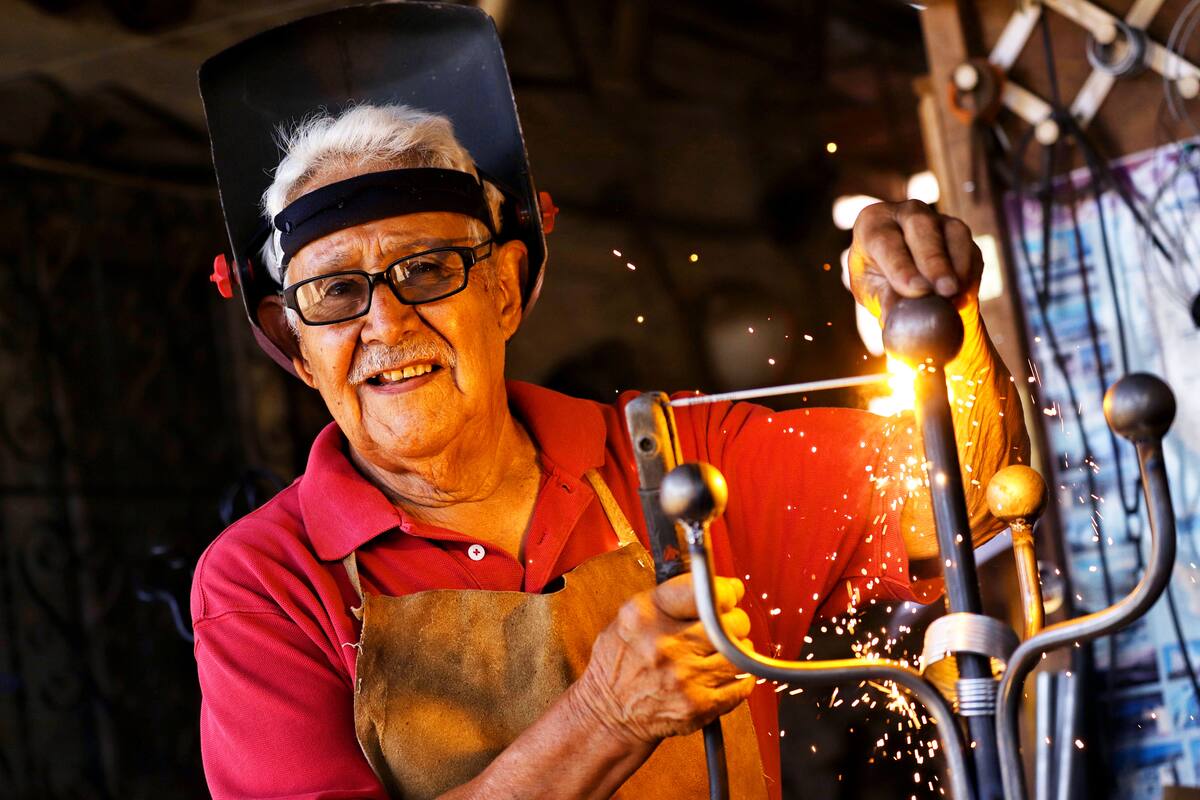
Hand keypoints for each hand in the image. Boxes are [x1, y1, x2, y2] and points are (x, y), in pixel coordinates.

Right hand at [572, 574, 754, 743]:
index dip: (723, 591)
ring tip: (724, 651)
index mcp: (645, 616)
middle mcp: (665, 645)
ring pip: (739, 653)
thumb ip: (668, 598)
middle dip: (732, 621)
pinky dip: (741, 677)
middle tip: (725, 626)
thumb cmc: (618, 665)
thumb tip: (718, 586)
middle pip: (727, 622)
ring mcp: (683, 677)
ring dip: (738, 650)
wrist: (607, 714)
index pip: (701, 590)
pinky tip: (725, 673)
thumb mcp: (628, 619)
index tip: (728, 594)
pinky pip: (741, 684)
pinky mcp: (698, 705)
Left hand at [849, 200, 983, 319]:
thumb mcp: (873, 293)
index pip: (885, 241)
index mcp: (873, 222)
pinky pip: (971, 250)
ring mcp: (937, 219)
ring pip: (953, 233)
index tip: (917, 289)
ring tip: (954, 298)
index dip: (901, 266)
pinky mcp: (960, 234)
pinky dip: (969, 275)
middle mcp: (906, 213)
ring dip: (957, 268)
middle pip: (921, 227)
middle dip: (934, 261)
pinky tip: (962, 298)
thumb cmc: (879, 282)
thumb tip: (894, 321)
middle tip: (944, 291)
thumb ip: (885, 301)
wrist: (902, 281)